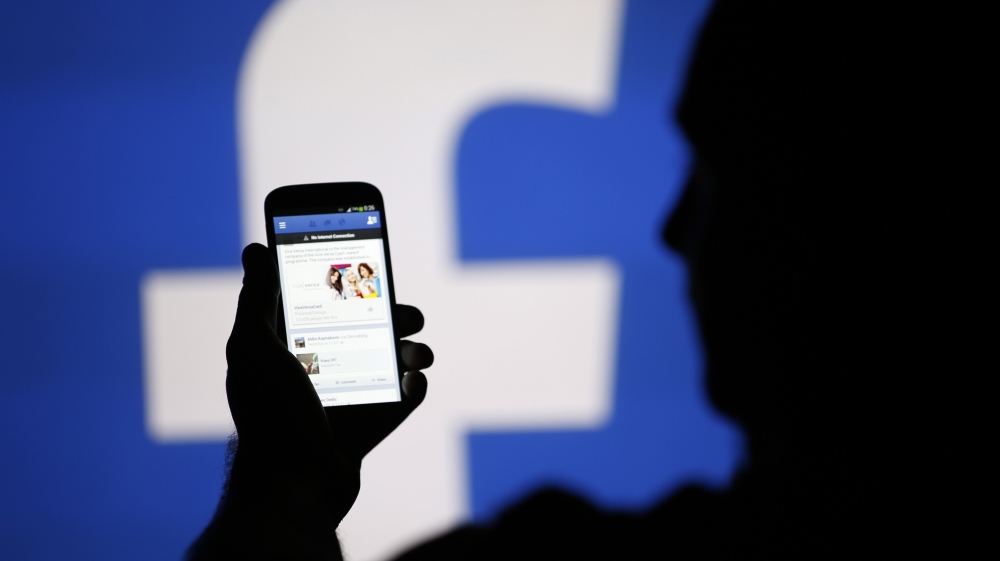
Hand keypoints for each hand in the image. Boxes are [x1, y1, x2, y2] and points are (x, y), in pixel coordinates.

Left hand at [187, 243, 431, 559]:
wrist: (293, 483)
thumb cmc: (268, 414)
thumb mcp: (253, 348)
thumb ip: (257, 298)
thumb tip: (255, 249)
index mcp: (294, 345)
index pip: (326, 300)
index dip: (350, 280)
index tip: (371, 263)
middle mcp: (322, 366)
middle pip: (368, 327)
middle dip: (395, 314)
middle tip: (409, 315)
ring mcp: (349, 394)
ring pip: (391, 361)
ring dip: (412, 351)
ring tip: (416, 354)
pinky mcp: (371, 422)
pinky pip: (402, 398)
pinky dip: (413, 387)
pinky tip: (412, 381)